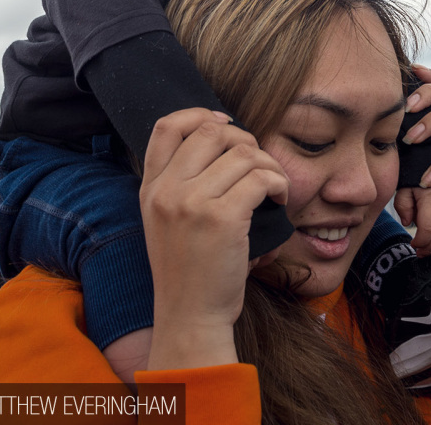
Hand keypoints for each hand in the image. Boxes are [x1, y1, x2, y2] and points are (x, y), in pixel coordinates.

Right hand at [139, 108, 289, 368]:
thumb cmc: (189, 271)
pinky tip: (280, 199)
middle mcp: (167, 190)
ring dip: (269, 165)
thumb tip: (223, 140)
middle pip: (212, 131)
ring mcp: (192, 203)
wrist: (189, 317)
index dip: (200, 114)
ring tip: (274, 186)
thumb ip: (181, 185)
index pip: (167, 126)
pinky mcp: (222, 218)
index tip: (226, 123)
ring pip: (243, 153)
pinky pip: (261, 177)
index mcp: (151, 188)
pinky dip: (279, 183)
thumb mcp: (166, 222)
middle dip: (245, 140)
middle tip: (259, 164)